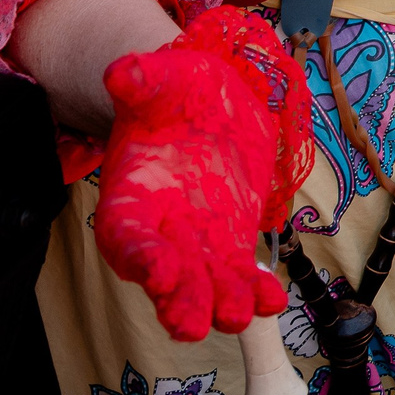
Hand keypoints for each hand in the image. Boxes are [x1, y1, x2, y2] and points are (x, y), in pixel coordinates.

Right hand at [95, 6, 310, 342]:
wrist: (212, 102)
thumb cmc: (176, 91)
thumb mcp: (164, 78)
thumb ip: (143, 80)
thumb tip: (122, 72)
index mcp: (130, 196)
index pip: (124, 234)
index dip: (137, 254)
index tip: (154, 270)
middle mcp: (160, 229)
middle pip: (164, 274)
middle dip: (177, 298)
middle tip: (190, 323)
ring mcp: (198, 241)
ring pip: (206, 283)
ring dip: (220, 301)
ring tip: (236, 314)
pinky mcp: (232, 243)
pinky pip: (243, 275)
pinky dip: (257, 290)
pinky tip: (271, 299)